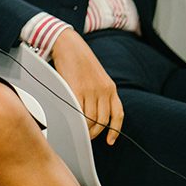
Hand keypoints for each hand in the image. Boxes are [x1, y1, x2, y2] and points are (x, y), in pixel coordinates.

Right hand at [51, 28, 123, 144]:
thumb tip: (94, 111)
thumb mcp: (97, 76)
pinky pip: (78, 111)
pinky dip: (76, 120)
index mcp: (111, 87)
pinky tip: (73, 123)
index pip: (117, 114)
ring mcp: (90, 90)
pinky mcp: (76, 89)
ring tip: (79, 131)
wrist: (68, 44)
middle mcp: (103, 90)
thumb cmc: (79, 59)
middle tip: (88, 137)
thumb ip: (99, 92)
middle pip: (102, 120)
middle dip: (95, 132)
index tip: (110, 141)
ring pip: (90, 119)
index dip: (115, 131)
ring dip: (85, 129)